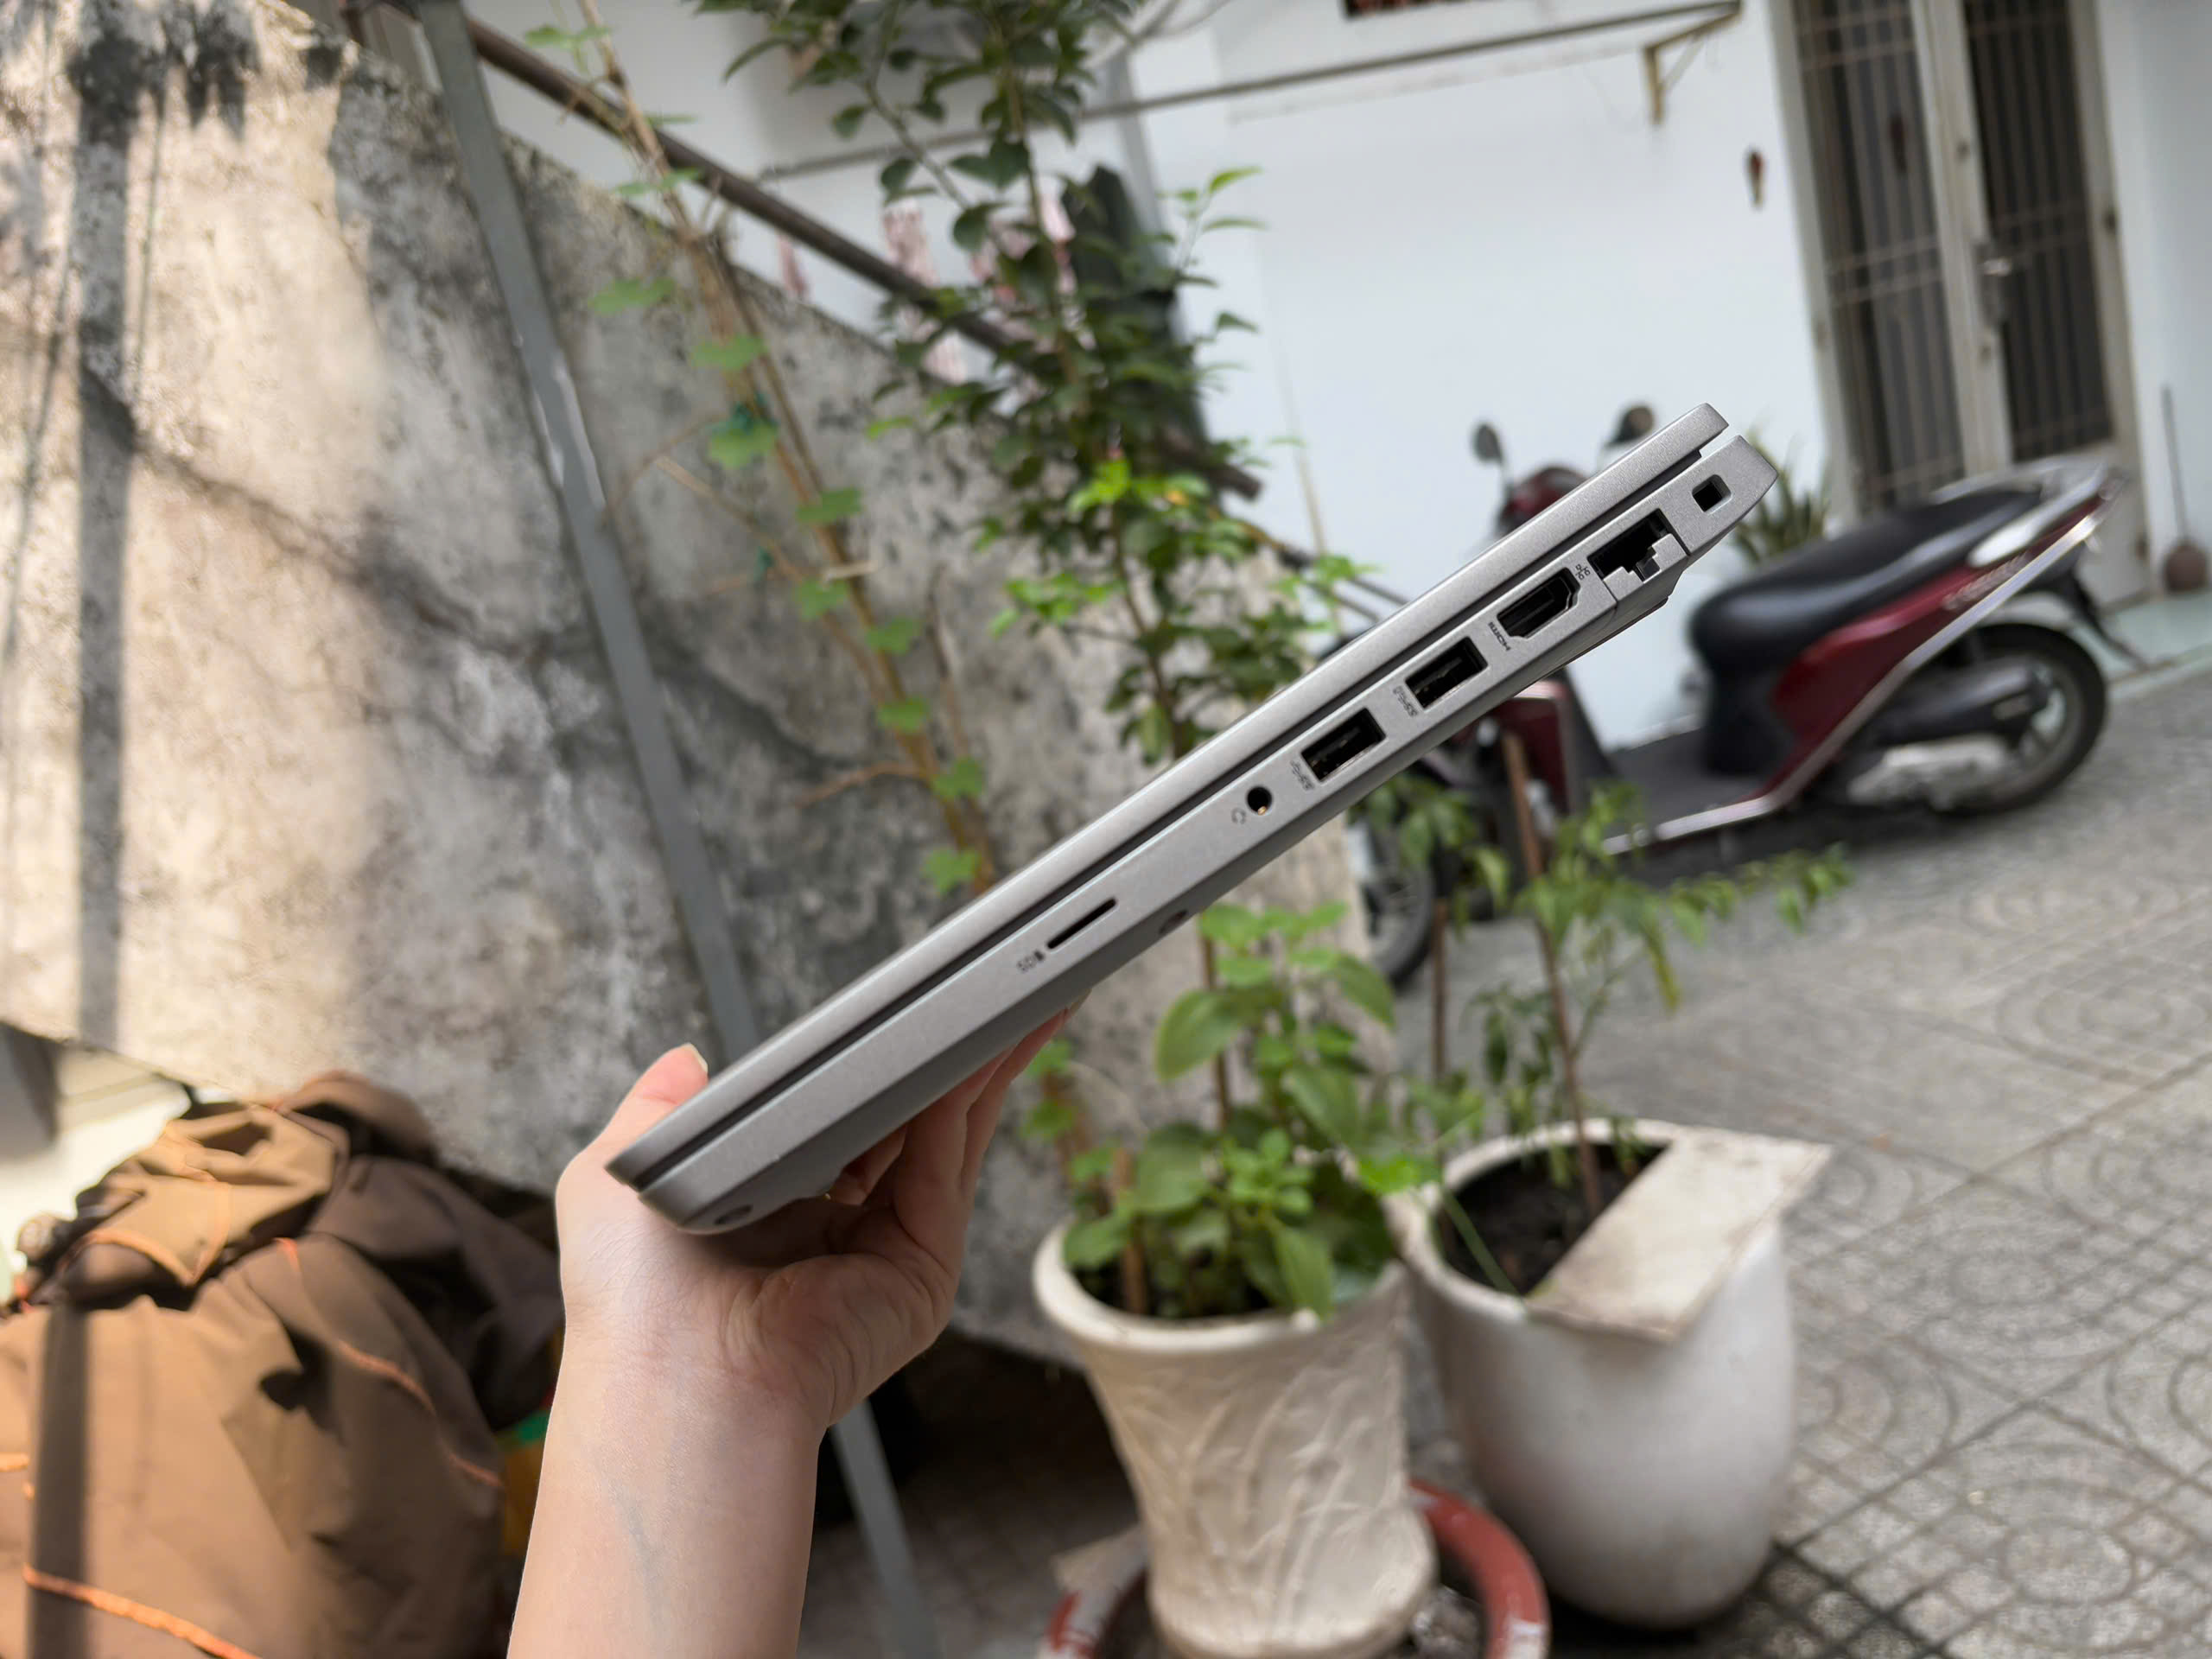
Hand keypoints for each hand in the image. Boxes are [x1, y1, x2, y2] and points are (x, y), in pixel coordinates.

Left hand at [556, 1013, 1069, 1438]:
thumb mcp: (616, 1171)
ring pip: (942, 1134)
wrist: (678, 1375)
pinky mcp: (922, 1267)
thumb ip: (656, 1108)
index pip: (833, 1120)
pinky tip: (986, 1040)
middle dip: (946, 1053)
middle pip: (905, 1120)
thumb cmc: (634, 1295)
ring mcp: (885, 1251)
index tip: (897, 1006)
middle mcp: (830, 1230)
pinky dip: (972, 1096)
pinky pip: (949, 1162)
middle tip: (985, 984)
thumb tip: (684, 1056)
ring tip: (1015, 990)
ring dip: (980, 1062)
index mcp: (765, 1207)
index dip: (867, 1062)